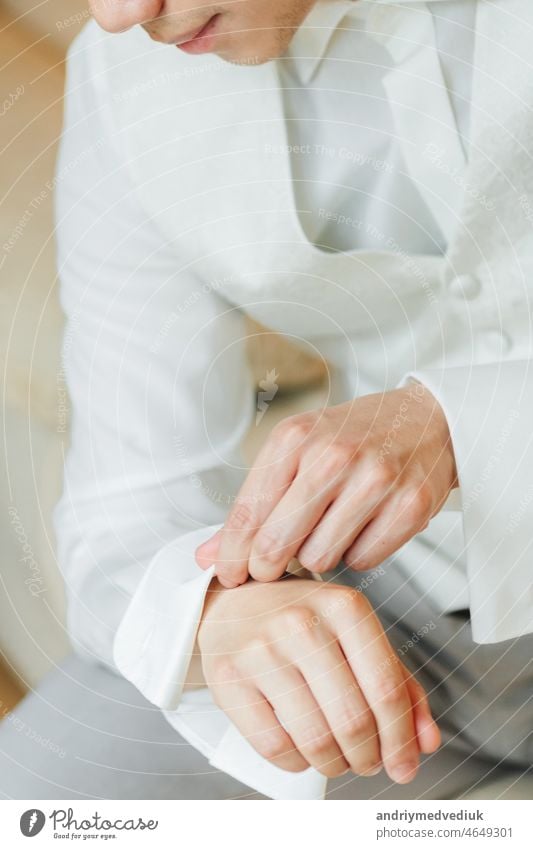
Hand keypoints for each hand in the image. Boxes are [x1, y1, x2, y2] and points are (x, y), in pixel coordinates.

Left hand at [196, 384, 456, 585]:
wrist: (427, 418)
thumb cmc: (352, 437)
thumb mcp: (296, 452)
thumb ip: (253, 504)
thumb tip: (206, 557)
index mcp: (295, 437)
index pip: (248, 513)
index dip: (231, 555)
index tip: (227, 576)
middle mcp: (334, 455)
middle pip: (277, 543)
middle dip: (267, 567)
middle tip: (270, 569)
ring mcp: (376, 480)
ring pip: (320, 558)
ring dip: (318, 556)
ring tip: (328, 530)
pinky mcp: (411, 505)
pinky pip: (363, 561)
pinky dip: (357, 554)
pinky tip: (362, 528)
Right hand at [197, 576, 440, 780]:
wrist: (232, 603)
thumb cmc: (303, 622)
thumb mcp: (356, 635)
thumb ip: (398, 683)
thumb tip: (426, 742)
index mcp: (344, 606)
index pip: (386, 689)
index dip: (400, 739)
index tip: (403, 764)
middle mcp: (302, 622)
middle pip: (353, 720)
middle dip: (367, 757)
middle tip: (366, 761)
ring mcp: (261, 649)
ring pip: (315, 740)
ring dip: (334, 765)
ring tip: (336, 759)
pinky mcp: (228, 677)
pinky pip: (274, 746)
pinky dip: (296, 763)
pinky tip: (301, 750)